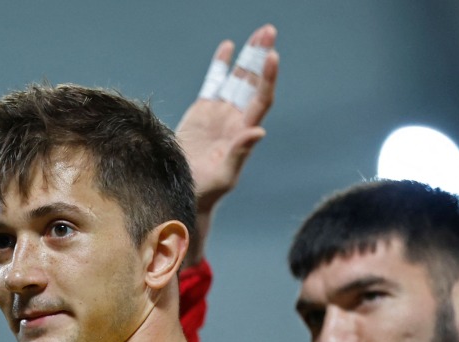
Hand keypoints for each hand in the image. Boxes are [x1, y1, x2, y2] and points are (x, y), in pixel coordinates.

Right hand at [176, 24, 278, 212]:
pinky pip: (214, 83)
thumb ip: (240, 154)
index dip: (267, 79)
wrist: (185, 193)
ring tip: (260, 33)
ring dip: (248, 56)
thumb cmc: (207, 191)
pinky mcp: (202, 111)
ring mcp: (220, 113)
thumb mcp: (225, 176)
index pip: (261, 99)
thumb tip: (258, 132)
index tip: (272, 57)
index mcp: (243, 132)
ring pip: (237, 78)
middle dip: (261, 56)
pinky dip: (221, 65)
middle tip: (269, 31)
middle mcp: (235, 119)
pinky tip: (229, 47)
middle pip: (252, 82)